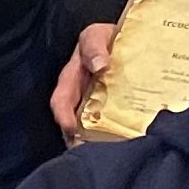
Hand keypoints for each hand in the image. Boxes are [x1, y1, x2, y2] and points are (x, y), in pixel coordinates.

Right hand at [50, 22, 119, 142]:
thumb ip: (94, 47)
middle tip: (92, 152)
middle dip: (81, 140)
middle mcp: (81, 98)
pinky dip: (118, 136)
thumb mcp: (96, 36)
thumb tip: (100, 65)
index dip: (63, 116)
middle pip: (76, 125)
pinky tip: (128, 143)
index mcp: (71, 81)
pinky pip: (113, 128)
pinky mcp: (115, 113)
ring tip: (111, 153)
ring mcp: (98, 108)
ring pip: (94, 131)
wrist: (128, 40)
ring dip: (100, 143)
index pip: (61, 102)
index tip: (71, 128)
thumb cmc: (104, 38)